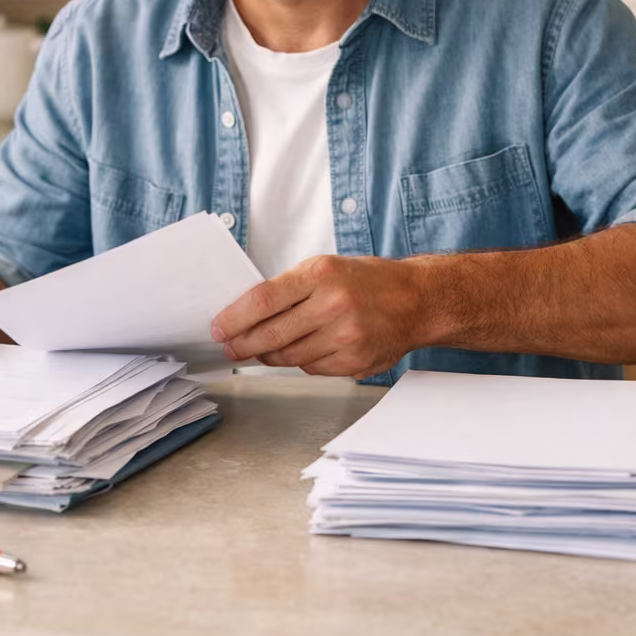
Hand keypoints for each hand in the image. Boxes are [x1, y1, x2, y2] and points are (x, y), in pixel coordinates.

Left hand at [210, 255, 431, 378]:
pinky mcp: (354, 361)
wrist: (417, 300)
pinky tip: (305, 350)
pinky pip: (312, 368)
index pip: (263, 299)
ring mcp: (345, 336)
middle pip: (271, 334)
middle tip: (229, 347)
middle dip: (242, 344)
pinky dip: (302, 361)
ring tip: (261, 349)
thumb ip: (291, 289)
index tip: (218, 327)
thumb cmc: (368, 281)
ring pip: (289, 356)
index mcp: (321, 274)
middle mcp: (333, 305)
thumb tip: (248, 314)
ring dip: (270, 355)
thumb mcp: (327, 268)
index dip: (234, 317)